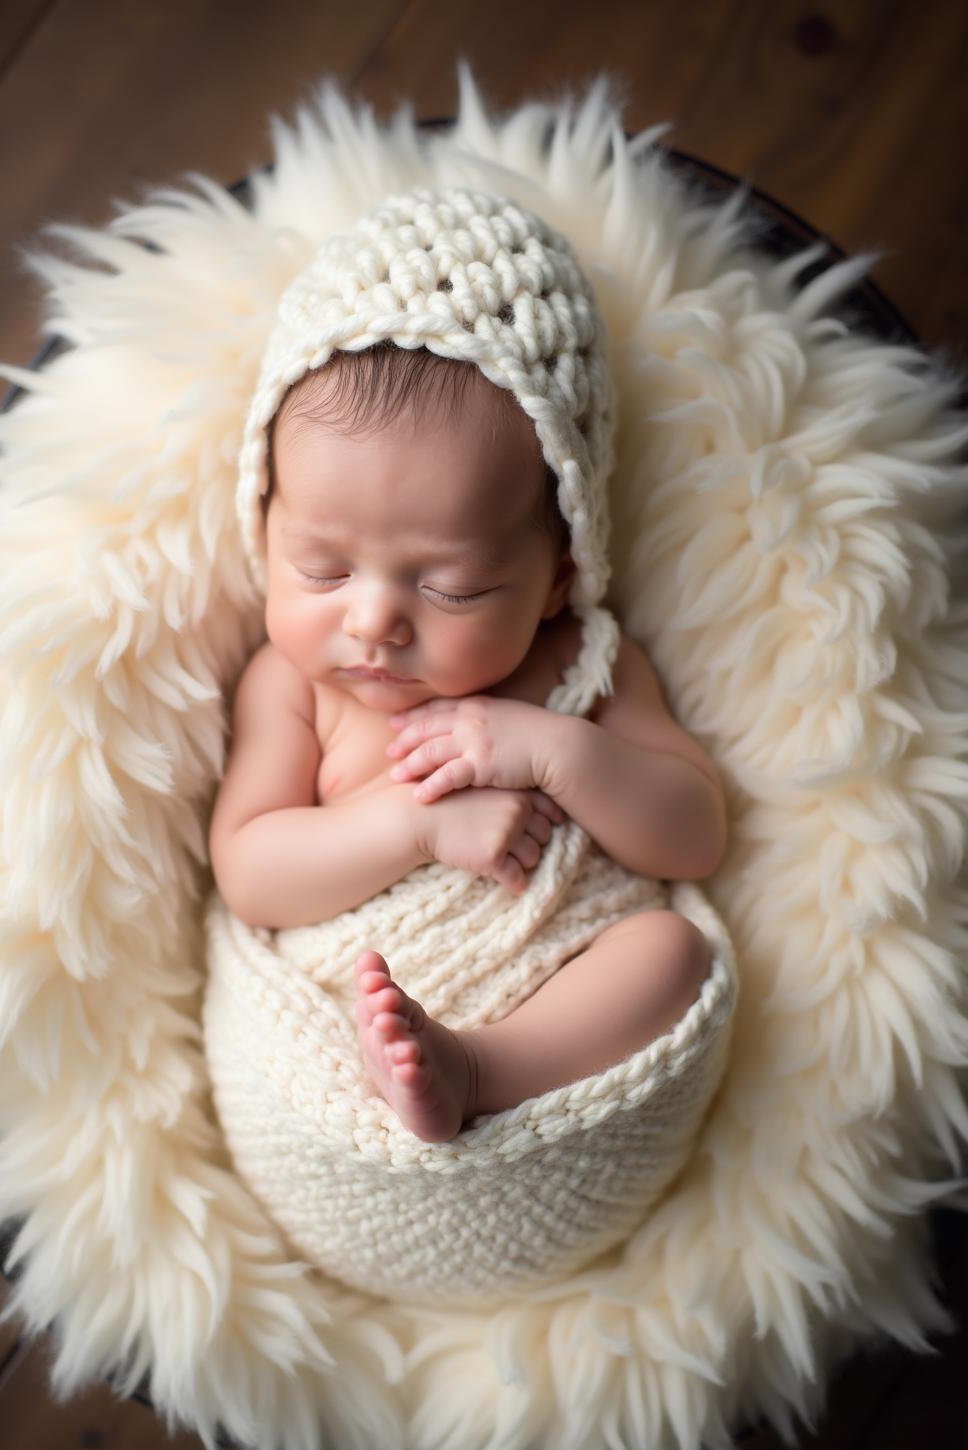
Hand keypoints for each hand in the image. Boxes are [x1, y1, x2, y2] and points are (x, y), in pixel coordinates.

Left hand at [386, 696, 553, 802]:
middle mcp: (470, 719)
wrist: (558, 747)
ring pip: (432, 751)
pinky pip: (448, 776)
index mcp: (476, 706)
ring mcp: (474, 741)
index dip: (413, 717)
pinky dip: (431, 786)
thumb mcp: (509, 716)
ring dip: (411, 764)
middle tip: (389, 751)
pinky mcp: (481, 764)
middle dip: (405, 740)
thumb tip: (477, 724)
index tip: (395, 724)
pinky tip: (419, 796)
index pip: (436, 709)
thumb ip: (488, 717)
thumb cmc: (539, 734)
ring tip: (395, 776)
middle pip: (427, 728)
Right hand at [414, 786, 564, 894]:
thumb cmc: (451, 801)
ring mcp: (506, 834)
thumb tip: (546, 814)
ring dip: (524, 863)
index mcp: (518, 793)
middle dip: (533, 843)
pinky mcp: (492, 856)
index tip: (542, 830)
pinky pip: (516, 878)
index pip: (552, 812)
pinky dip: (516, 884)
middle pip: (545, 836)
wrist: (418, 816)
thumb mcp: (485, 787)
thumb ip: (513, 796)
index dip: (548, 823)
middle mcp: (517, 811)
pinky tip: (513, 885)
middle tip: (517, 847)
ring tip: (509, 862)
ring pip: (533, 857)